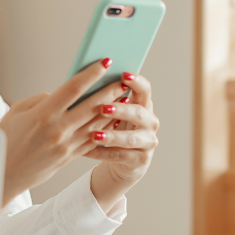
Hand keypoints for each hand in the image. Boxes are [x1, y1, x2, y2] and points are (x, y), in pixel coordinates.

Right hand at [0, 59, 133, 206]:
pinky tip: (115, 120)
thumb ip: (41, 99)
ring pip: (97, 124)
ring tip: (124, 97)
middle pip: (92, 105)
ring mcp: (66, 145)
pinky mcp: (69, 157)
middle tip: (124, 79)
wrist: (3, 174)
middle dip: (110, 90)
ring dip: (113, 109)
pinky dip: (106, 129)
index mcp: (43, 114)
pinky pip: (93, 140)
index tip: (106, 63)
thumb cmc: (6, 138)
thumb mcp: (17, 112)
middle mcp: (58, 129)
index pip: (73, 88)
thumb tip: (61, 94)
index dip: (92, 74)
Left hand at [85, 72, 158, 210]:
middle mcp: (150, 122)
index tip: (123, 75)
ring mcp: (148, 142)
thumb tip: (84, 83)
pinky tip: (86, 150)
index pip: (145, 89)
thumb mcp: (112, 113)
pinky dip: (102, 153)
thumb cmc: (112, 128)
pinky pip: (120, 156)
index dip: (137, 82)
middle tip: (102, 108)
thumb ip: (104, 99)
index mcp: (143, 105)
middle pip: (139, 113)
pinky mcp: (141, 160)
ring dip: (112, 136)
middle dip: (121, 110)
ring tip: (94, 135)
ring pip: (131, 138)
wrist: (123, 160)